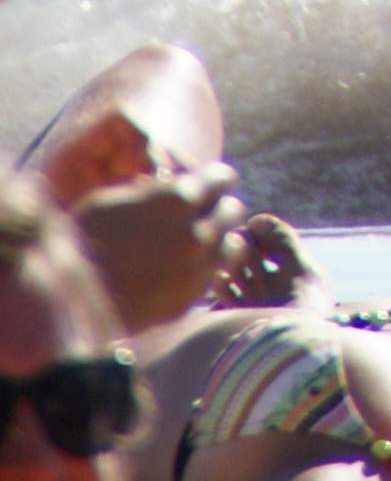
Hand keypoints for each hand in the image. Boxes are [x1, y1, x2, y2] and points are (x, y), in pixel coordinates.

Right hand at [74, 163, 243, 331]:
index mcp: (179, 199)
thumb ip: (155, 192)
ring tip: (201, 243)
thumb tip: (174, 185)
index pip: (222, 179)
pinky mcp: (187, 301)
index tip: (208, 185)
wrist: (65, 298)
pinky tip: (186, 270)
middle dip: (219, 209)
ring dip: (221, 241)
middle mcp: (196, 233)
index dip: (214, 180)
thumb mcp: (117, 198)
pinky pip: (212, 279)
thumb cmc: (82, 240)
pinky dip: (207, 271)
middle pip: (233, 211)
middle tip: (204, 214)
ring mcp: (195, 271)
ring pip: (234, 247)